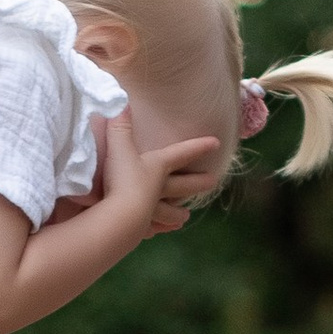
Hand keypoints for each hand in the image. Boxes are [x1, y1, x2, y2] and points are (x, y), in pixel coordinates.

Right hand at [94, 110, 222, 240]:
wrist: (116, 216)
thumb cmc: (119, 178)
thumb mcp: (117, 146)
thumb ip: (119, 125)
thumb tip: (120, 100)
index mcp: (157, 167)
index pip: (181, 153)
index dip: (197, 146)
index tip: (216, 144)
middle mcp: (158, 188)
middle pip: (182, 185)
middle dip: (196, 182)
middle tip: (213, 182)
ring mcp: (150, 209)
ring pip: (168, 211)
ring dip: (176, 213)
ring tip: (185, 218)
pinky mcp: (138, 227)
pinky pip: (149, 227)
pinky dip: (154, 229)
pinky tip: (155, 233)